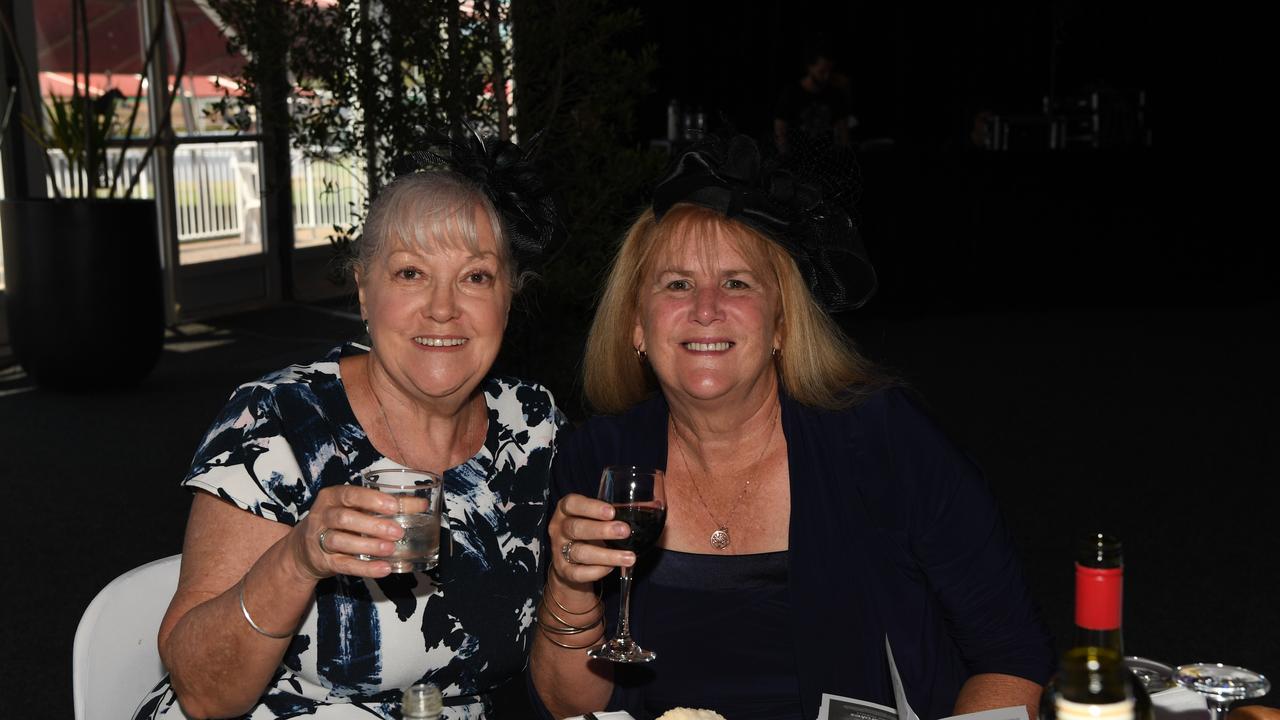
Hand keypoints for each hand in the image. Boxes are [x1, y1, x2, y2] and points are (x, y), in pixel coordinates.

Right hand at [286, 485, 404, 580]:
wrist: (304, 549)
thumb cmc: (338, 523)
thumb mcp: (353, 509)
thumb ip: (381, 505)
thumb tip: (420, 505)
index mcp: (332, 497)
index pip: (351, 494)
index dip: (372, 500)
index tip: (394, 506)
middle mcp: (322, 516)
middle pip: (345, 518)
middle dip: (373, 525)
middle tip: (397, 531)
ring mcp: (319, 540)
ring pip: (341, 541)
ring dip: (368, 545)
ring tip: (391, 549)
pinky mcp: (323, 562)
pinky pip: (344, 565)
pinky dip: (365, 568)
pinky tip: (384, 568)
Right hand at [549, 492, 635, 586]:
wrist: (572, 563)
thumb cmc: (590, 533)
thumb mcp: (597, 518)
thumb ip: (616, 512)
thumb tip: (655, 504)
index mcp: (566, 510)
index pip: (572, 503)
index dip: (590, 507)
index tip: (611, 511)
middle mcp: (558, 529)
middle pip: (576, 528)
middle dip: (602, 530)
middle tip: (625, 531)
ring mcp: (559, 551)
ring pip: (580, 552)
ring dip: (607, 555)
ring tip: (629, 557)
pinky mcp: (564, 572)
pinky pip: (579, 573)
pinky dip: (597, 571)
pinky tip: (612, 569)